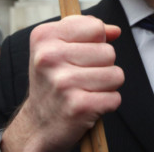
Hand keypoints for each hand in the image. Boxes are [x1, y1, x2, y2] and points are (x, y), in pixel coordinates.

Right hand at [3, 15, 123, 151]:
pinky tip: (89, 105)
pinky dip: (107, 103)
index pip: (95, 27)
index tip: (80, 54)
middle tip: (80, 77)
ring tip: (85, 90)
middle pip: (108, 52)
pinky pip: (115, 98)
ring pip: (116, 75)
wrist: (38, 125)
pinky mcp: (78, 106)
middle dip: (102, 66)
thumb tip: (115, 30)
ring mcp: (63, 82)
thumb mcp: (58, 48)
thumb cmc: (52, 82)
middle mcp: (50, 57)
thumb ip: (87, 32)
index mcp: (44, 37)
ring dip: (106, 86)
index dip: (96, 41)